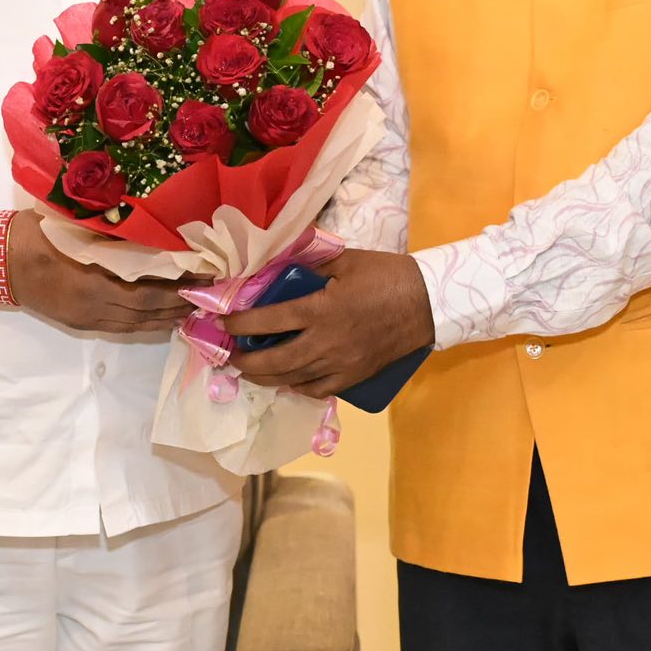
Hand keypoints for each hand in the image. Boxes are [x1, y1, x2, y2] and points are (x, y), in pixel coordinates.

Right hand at [6, 216, 192, 333]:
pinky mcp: (78, 323)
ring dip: (164, 319)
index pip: (147, 293)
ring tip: (191, 308)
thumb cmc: (37, 233)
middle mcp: (93, 307)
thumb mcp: (78, 227)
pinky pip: (119, 329)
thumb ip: (113, 236)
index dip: (178, 289)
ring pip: (134, 326)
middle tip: (208, 294)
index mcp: (94, 282)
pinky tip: (160, 318)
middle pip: (146, 313)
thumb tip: (153, 234)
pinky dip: (144, 324)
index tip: (203, 277)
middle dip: (178, 305)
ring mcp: (85, 319)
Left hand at [223, 250, 434, 398]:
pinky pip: (318, 390)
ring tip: (249, 370)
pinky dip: (297, 387)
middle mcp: (326, 342)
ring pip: (292, 378)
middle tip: (229, 356)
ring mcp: (341, 364)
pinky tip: (287, 380)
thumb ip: (309, 264)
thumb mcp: (345, 260)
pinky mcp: (354, 376)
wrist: (428, 303)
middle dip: (245, 361)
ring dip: (265, 377)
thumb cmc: (386, 276)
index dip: (241, 324)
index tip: (222, 323)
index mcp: (321, 309)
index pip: (270, 320)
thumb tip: (277, 265)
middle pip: (274, 360)